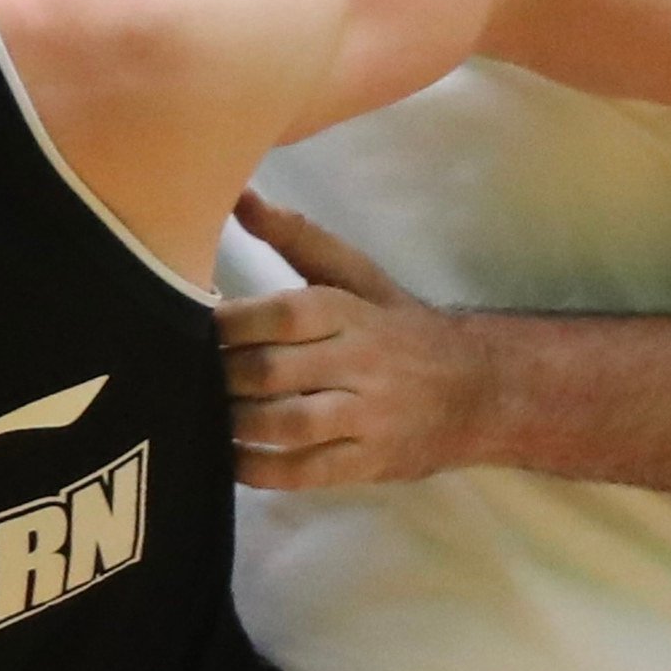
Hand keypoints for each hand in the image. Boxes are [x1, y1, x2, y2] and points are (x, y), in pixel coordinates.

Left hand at [219, 197, 496, 489]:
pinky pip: (304, 472)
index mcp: (350, 311)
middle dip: (223, 377)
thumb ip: (298, 239)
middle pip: (275, 370)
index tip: (193, 325)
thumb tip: (241, 197)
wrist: (480, 389)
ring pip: (288, 424)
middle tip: (191, 378)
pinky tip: (233, 458)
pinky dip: (260, 469)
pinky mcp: (367, 462)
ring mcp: (366, 416)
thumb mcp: (359, 276)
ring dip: (236, 424)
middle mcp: (360, 361)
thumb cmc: (399, 327)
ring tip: (209, 416)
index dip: (229, 324)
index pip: (282, 314)